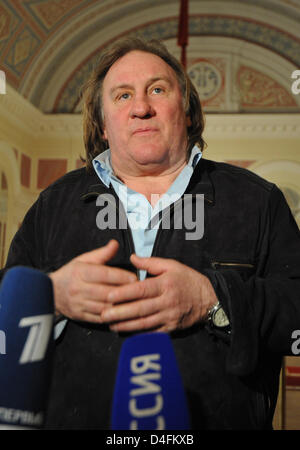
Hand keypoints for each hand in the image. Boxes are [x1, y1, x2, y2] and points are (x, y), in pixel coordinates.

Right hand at [48, 240, 136, 322]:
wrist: (50, 292)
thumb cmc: (70, 274)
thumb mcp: (83, 260)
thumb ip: (102, 253)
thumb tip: (115, 244)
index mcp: (80, 272)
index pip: (104, 274)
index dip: (121, 276)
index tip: (134, 278)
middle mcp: (79, 289)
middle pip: (106, 292)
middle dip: (124, 292)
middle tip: (139, 291)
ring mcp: (79, 304)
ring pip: (104, 307)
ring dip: (120, 306)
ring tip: (134, 303)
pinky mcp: (80, 316)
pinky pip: (100, 318)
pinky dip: (112, 317)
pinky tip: (122, 313)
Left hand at [100, 254, 217, 332]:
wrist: (208, 299)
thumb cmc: (187, 280)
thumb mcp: (172, 265)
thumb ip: (150, 262)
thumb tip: (132, 258)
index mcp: (165, 284)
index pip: (142, 290)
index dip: (125, 293)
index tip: (109, 296)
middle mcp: (167, 301)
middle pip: (140, 308)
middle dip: (120, 312)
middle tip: (104, 314)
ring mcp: (169, 316)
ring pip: (144, 323)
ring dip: (126, 325)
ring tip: (110, 325)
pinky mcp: (171, 328)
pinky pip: (153, 332)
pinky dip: (139, 334)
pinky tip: (126, 333)